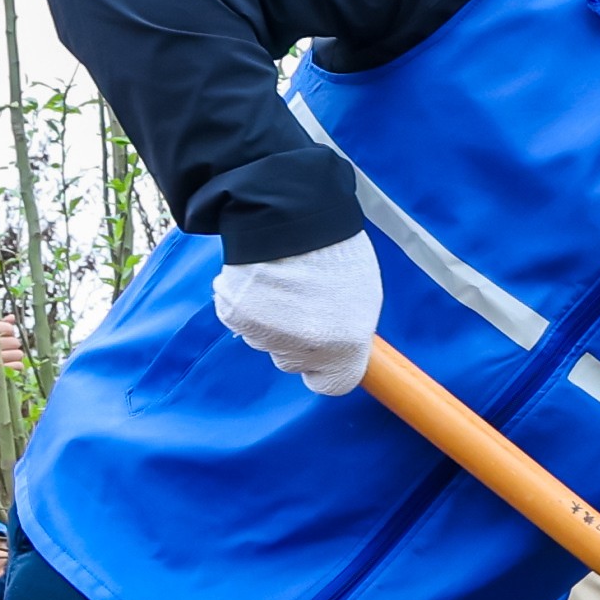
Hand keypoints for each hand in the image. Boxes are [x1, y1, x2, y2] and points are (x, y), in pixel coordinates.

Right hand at [0, 317, 27, 390]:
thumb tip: (12, 317)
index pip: (6, 327)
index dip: (9, 331)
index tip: (5, 336)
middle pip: (15, 341)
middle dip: (12, 346)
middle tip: (6, 350)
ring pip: (18, 354)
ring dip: (15, 357)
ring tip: (7, 358)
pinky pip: (17, 366)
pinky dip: (16, 367)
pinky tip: (9, 367)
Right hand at [210, 234, 381, 397]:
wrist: (291, 214)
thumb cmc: (335, 249)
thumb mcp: (363, 296)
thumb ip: (349, 330)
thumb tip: (340, 345)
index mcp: (345, 346)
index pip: (331, 385)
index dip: (328, 368)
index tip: (327, 353)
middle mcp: (304, 348)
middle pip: (293, 362)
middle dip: (297, 340)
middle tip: (305, 301)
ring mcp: (265, 333)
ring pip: (266, 341)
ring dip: (272, 320)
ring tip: (286, 282)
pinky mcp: (235, 315)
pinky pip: (242, 319)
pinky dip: (248, 303)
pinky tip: (262, 277)